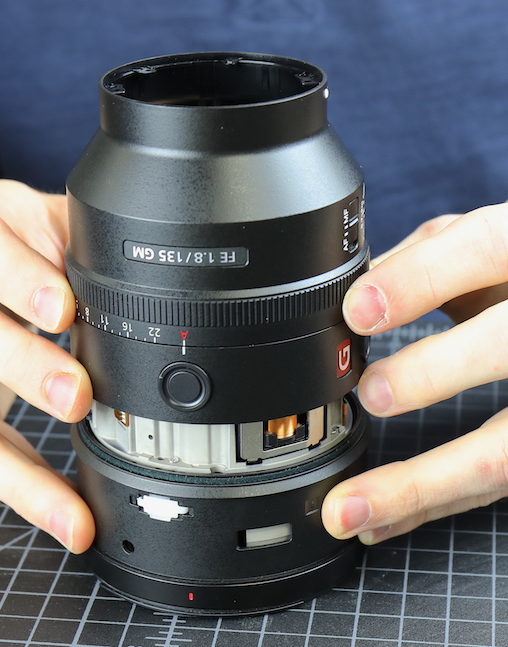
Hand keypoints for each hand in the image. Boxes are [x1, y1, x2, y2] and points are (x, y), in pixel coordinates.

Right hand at [0, 180, 94, 551]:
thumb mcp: (21, 218)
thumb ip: (68, 240)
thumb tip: (134, 273)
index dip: (18, 279)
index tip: (62, 309)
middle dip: (18, 363)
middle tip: (75, 393)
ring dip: (14, 462)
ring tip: (68, 504)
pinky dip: (19, 489)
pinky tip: (63, 517)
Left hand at [321, 203, 507, 543]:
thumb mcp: (477, 247)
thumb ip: (418, 262)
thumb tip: (344, 295)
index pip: (482, 249)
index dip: (419, 280)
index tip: (357, 311)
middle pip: (506, 344)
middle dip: (434, 372)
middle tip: (371, 395)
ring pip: (504, 449)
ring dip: (422, 484)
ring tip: (350, 508)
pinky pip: (495, 481)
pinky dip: (433, 503)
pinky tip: (379, 520)